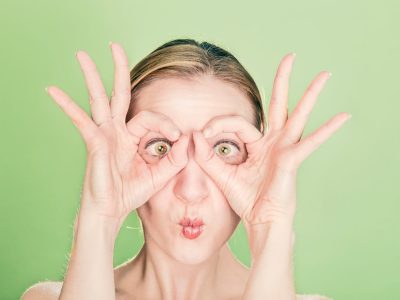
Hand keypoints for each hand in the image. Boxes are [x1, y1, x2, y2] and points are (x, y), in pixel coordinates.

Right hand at [46, 42, 188, 225]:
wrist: (112, 211)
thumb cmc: (132, 193)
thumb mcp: (160, 175)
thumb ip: (175, 159)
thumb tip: (189, 138)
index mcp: (133, 136)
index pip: (150, 117)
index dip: (166, 124)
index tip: (178, 138)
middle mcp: (117, 131)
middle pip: (118, 94)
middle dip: (118, 69)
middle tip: (114, 45)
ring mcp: (104, 135)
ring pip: (98, 100)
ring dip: (91, 76)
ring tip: (82, 54)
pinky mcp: (94, 144)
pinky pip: (82, 122)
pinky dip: (68, 107)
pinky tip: (53, 91)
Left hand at [192, 53, 350, 228]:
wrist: (259, 221)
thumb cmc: (245, 199)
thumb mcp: (221, 175)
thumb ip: (207, 156)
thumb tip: (194, 135)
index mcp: (257, 144)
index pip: (238, 123)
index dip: (218, 124)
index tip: (202, 134)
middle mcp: (274, 142)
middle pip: (278, 105)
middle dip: (282, 81)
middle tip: (290, 57)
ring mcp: (285, 149)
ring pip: (298, 115)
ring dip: (310, 94)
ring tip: (325, 74)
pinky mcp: (292, 160)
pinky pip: (310, 142)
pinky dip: (327, 130)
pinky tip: (343, 117)